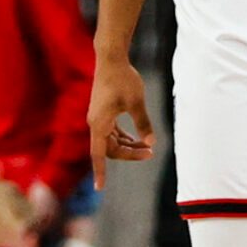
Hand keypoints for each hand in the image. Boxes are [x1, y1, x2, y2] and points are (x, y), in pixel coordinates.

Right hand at [87, 56, 151, 188]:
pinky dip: (123, 137)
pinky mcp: (102, 112)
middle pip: (110, 149)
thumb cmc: (123, 79)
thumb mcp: (137, 102)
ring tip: (148, 146)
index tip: (100, 188)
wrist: (111, 59)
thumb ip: (143, 123)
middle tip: (150, 153)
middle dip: (129, 154)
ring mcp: (98, 118)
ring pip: (111, 141)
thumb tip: (151, 143)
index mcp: (99, 124)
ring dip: (128, 145)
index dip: (100, 172)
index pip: (98, 154)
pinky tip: (138, 137)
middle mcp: (95, 123)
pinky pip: (111, 132)